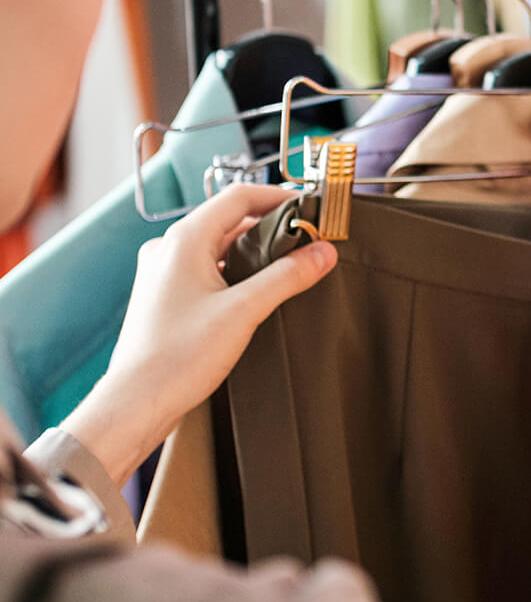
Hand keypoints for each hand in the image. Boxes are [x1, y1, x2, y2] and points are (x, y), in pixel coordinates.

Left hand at [61, 184, 336, 487]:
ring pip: (218, 244)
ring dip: (253, 248)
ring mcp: (163, 272)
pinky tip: (254, 290)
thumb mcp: (244, 311)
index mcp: (184, 240)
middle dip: (271, 225)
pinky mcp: (164, 295)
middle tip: (307, 239)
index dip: (279, 196)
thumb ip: (288, 276)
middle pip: (230, 219)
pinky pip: (205, 266)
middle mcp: (169, 249)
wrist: (135, 404)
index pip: (240, 197)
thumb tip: (323, 252)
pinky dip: (234, 268)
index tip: (310, 208)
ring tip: (288, 264)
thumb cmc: (177, 359)